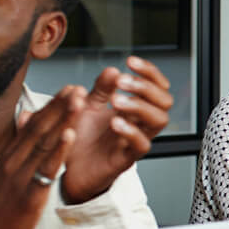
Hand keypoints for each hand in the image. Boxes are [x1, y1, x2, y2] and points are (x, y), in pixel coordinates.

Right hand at [0, 87, 82, 228]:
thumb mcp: (6, 171)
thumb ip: (18, 145)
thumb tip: (25, 116)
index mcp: (11, 154)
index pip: (34, 125)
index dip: (53, 106)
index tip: (70, 89)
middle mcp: (14, 160)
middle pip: (40, 128)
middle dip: (60, 106)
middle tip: (79, 88)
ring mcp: (20, 176)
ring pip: (44, 143)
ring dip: (63, 120)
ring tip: (78, 102)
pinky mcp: (28, 194)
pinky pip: (45, 170)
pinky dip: (58, 152)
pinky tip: (70, 136)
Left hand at [61, 56, 173, 204]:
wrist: (64, 167)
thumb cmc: (78, 138)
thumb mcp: (87, 105)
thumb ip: (100, 89)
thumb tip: (112, 69)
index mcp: (133, 108)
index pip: (157, 86)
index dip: (149, 72)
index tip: (130, 61)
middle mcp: (138, 123)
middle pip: (165, 101)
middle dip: (146, 86)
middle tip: (122, 82)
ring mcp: (134, 140)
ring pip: (160, 120)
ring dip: (141, 105)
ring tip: (117, 101)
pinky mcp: (126, 158)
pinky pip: (141, 145)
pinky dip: (131, 131)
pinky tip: (116, 122)